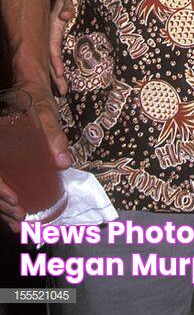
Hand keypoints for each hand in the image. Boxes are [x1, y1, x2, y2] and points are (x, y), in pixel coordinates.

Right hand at [0, 80, 71, 232]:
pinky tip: (16, 215)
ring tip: (19, 224)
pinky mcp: (4, 163)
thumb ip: (53, 137)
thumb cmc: (36, 101)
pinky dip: (5, 203)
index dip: (0, 190)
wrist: (30, 92)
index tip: (15, 200)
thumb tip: (64, 163)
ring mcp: (0, 160)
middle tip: (21, 217)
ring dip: (3, 210)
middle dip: (2, 206)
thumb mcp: (45, 114)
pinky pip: (1, 185)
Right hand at [50, 0, 73, 95]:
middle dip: (55, 76)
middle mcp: (51, 36)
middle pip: (50, 60)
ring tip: (62, 91)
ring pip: (51, 61)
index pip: (52, 48)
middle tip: (62, 92)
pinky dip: (57, 68)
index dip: (55, 62)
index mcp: (53, 28)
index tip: (60, 74)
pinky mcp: (58, 39)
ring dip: (56, 76)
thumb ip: (67, 6)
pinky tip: (61, 78)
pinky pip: (55, 57)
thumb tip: (66, 15)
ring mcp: (54, 39)